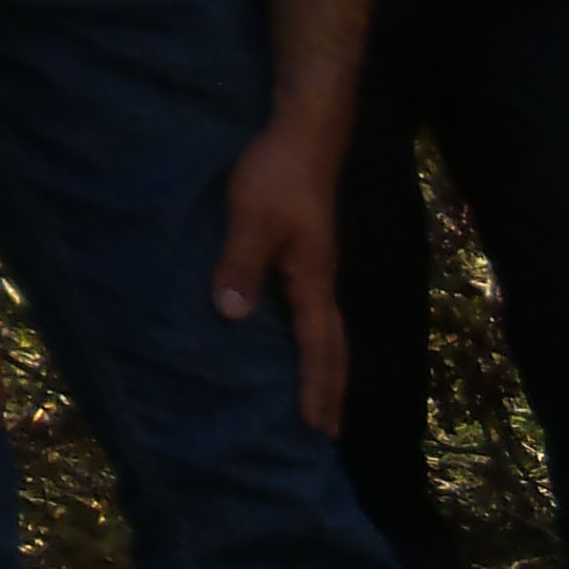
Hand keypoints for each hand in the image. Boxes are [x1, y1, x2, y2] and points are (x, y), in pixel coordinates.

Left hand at [212, 123, 347, 433]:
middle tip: (330, 432)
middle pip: (336, 351)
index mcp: (313, 284)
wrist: (304, 136)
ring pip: (332, 334)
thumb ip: (241, 267)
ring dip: (329, 372)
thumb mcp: (250, 220)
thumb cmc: (277, 176)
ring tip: (324, 400)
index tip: (314, 427)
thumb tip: (232, 317)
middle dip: (333, 393)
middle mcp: (324, 285)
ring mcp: (320, 272)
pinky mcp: (311, 257)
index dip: (315, 389)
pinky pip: (319, 315)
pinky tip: (307, 344)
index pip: (318, 349)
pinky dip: (318, 343)